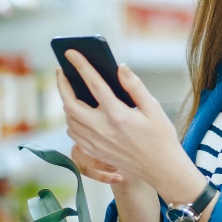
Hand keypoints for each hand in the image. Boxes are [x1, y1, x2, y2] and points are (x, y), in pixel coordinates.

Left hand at [56, 50, 206, 205]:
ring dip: (66, 101)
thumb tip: (120, 67)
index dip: (80, 65)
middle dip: (62, 84)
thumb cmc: (160, 136)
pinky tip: (77, 111)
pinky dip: (71, 119)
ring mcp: (96, 142)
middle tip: (61, 70)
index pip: (94, 83)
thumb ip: (135, 86)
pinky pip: (74, 133)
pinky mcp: (95, 152)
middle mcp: (103, 129)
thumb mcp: (153, 107)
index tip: (70, 52)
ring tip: (69, 88)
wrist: (161, 169)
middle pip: (70, 103)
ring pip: (69, 119)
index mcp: (118, 114)